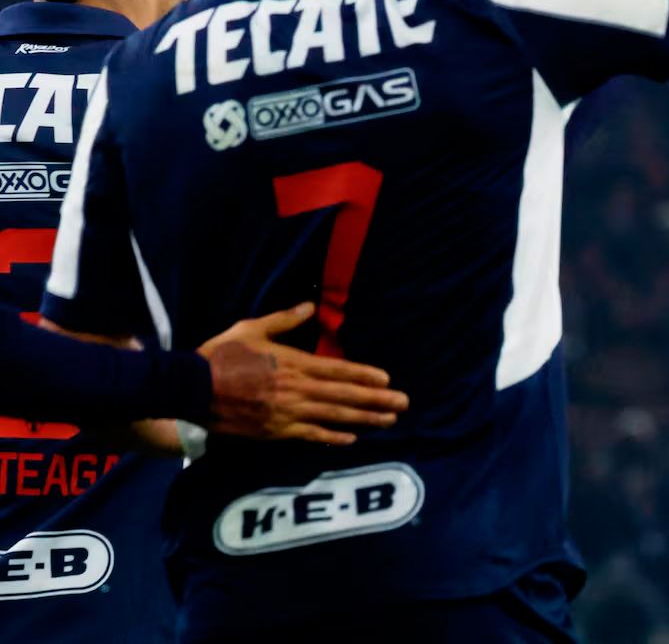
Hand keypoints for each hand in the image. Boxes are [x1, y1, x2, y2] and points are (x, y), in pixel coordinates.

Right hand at [199, 302, 408, 444]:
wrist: (188, 388)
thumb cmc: (221, 354)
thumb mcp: (252, 328)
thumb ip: (284, 320)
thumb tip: (310, 305)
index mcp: (293, 363)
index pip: (338, 370)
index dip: (364, 375)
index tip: (388, 379)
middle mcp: (295, 389)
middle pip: (344, 395)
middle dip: (376, 399)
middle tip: (403, 404)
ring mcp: (285, 413)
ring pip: (333, 416)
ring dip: (364, 418)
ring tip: (389, 420)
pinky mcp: (273, 431)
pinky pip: (308, 435)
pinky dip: (331, 437)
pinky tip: (352, 438)